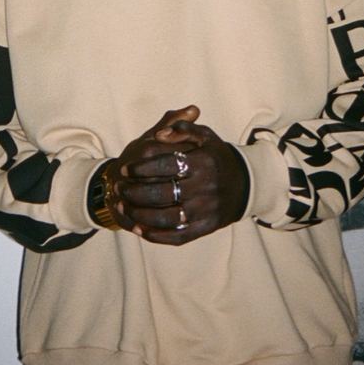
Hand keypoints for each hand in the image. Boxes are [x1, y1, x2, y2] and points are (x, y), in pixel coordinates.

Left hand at [115, 112, 249, 246]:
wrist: (244, 185)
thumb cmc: (216, 157)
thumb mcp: (205, 135)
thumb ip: (182, 128)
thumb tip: (159, 134)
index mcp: (204, 162)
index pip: (166, 165)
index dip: (142, 167)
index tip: (126, 168)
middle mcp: (205, 187)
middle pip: (162, 193)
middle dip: (135, 192)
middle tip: (119, 188)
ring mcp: (205, 210)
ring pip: (166, 218)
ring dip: (139, 214)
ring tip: (122, 206)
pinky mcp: (205, 228)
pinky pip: (177, 236)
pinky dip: (156, 235)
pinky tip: (139, 229)